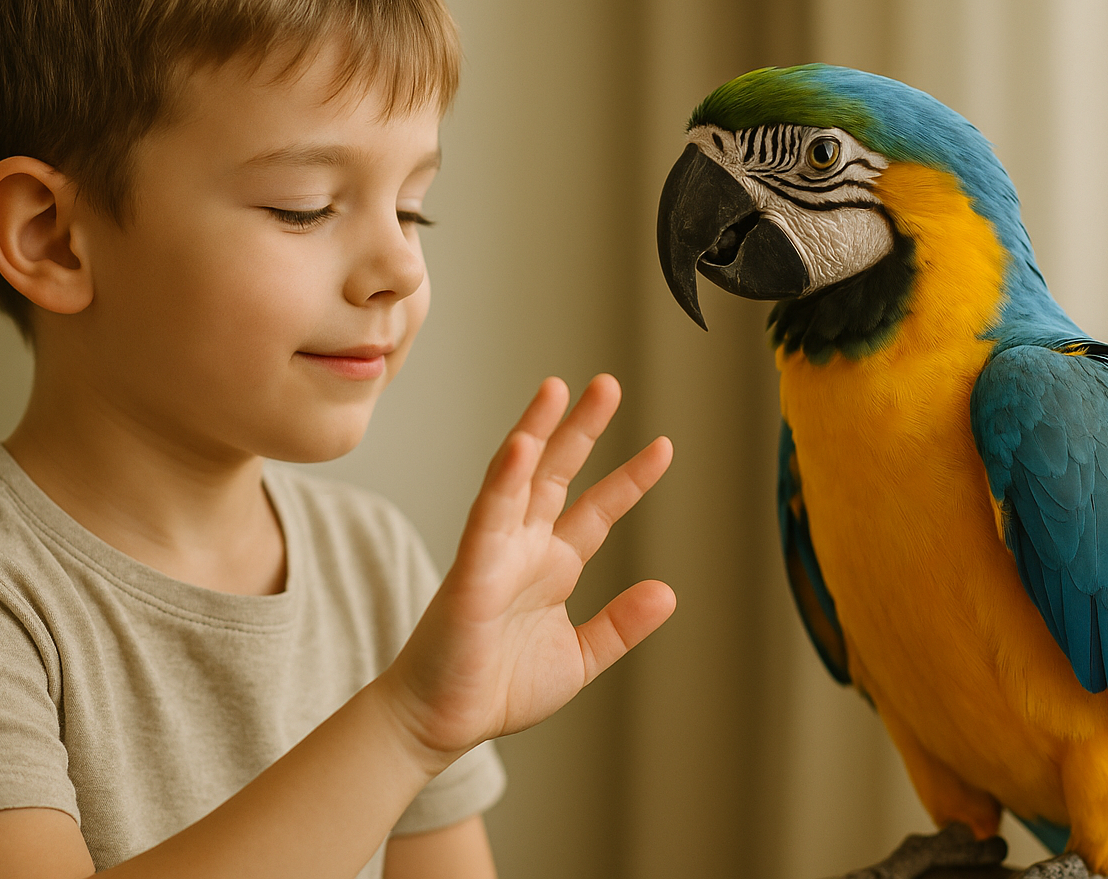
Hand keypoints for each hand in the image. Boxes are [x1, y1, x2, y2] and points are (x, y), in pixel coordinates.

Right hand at [379, 374, 674, 760]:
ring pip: (518, 479)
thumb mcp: (581, 657)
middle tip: (607, 384)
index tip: (662, 447)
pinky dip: (505, 480)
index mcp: (552, 567)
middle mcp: (524, 549)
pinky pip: (488, 517)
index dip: (628, 479)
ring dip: (536, 432)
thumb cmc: (497, 688)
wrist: (440, 723)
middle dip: (581, 429)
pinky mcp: (472, 570)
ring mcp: (496, 553)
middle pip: (557, 474)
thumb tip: (667, 592)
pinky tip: (522, 446)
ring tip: (556, 390)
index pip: (596, 511)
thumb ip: (620, 625)